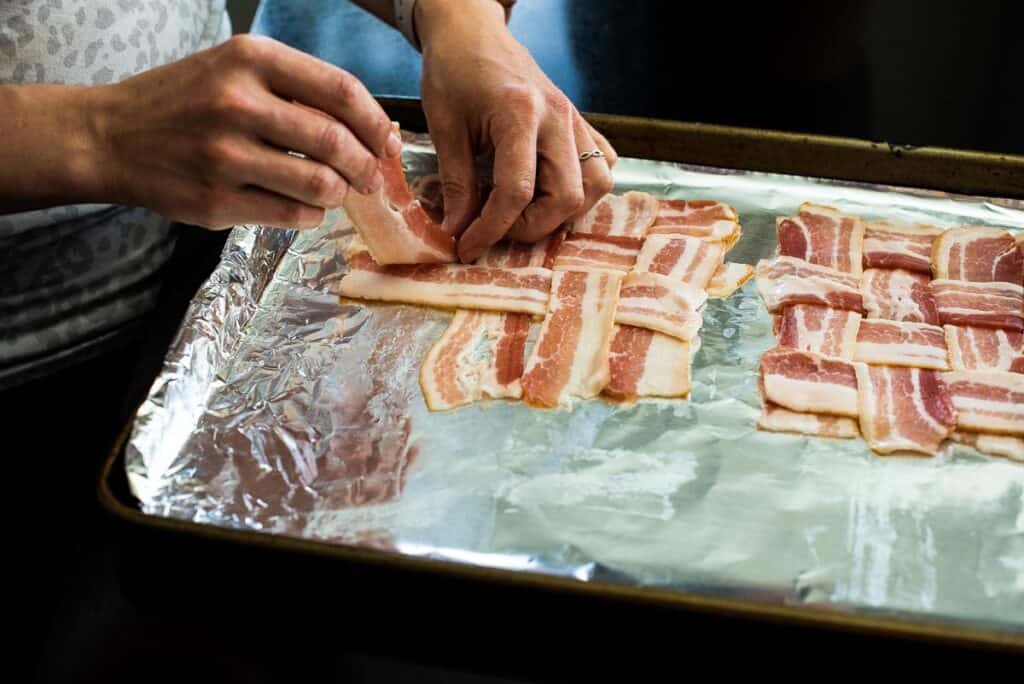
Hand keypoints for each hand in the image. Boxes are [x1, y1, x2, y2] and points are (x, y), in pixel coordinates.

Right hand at [87, 34, 401, 229]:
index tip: (389, 142)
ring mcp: (225, 155)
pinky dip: (311, 214)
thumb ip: (296, 89)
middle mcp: (237, 102)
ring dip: (340, 193)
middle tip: (372, 177)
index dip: (376, 122)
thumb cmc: (184, 102)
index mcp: (250, 60)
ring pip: (319, 183)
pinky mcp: (216, 200)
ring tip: (336, 191)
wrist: (110, 137)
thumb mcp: (234, 69)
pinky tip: (305, 207)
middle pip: (335, 141)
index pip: (340, 90)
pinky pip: (291, 214)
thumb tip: (368, 127)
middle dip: (367, 165)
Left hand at [416, 0, 617, 261]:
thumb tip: (459, 231)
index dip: (491, 229)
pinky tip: (548, 189)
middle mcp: (558, 118)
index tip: (467, 247)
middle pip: (567, 195)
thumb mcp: (445, 128)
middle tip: (498, 227)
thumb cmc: (454, 73)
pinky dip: (583, 188)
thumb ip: (457, 183)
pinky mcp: (581, 123)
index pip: (516, 191)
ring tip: (526, 211)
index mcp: (520, 114)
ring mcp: (576, 120)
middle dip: (531, 226)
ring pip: (596, 185)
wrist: (473, 34)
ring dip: (564, 211)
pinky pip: (603, 164)